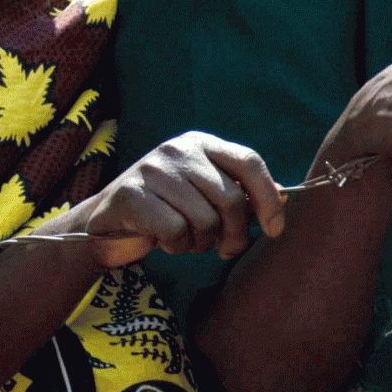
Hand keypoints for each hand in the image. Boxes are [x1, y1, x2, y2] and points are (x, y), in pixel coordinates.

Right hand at [48, 131, 284, 267]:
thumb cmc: (166, 210)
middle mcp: (178, 150)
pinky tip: (162, 240)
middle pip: (231, 199)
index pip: (249, 163)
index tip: (274, 230)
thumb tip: (285, 197)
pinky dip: (175, 246)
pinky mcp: (132, 194)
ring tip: (185, 239)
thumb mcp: (205, 196)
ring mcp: (152, 169)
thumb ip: (240, 194)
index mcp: (200, 144)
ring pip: (205, 220)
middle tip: (222, 248)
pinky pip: (176, 231)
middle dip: (233, 234)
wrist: (107, 223)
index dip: (269, 199)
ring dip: (200, 242)